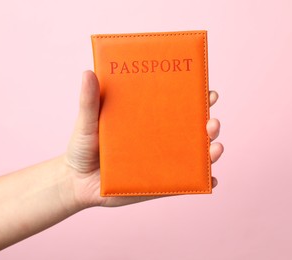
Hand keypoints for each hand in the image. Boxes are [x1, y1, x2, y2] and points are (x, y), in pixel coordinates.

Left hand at [64, 71, 223, 207]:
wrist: (76, 183)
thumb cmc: (82, 148)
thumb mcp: (86, 122)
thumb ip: (88, 101)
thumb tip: (88, 73)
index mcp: (148, 118)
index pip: (177, 104)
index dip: (196, 97)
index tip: (207, 91)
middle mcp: (160, 138)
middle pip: (193, 128)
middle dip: (210, 123)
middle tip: (211, 122)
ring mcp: (163, 162)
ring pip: (195, 154)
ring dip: (212, 151)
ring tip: (215, 148)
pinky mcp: (160, 184)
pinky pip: (186, 182)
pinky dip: (203, 182)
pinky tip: (211, 180)